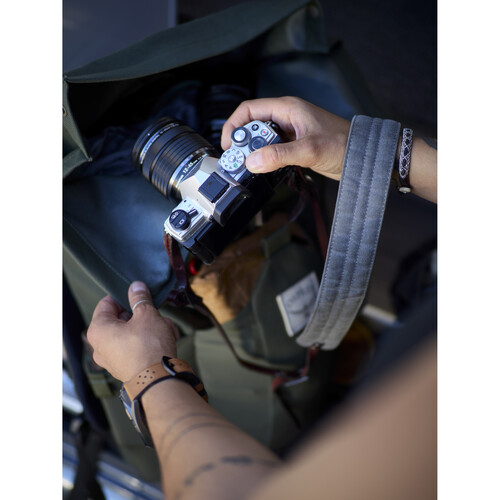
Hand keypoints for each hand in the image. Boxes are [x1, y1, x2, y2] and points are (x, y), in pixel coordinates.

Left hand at [87, 281, 177, 381]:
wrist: (157, 380)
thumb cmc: (148, 348)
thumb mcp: (146, 314)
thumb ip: (140, 298)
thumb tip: (136, 287)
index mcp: (98, 329)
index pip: (107, 303)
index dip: (124, 296)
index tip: (138, 294)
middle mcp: (100, 346)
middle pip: (120, 319)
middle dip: (140, 314)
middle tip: (154, 311)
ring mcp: (112, 359)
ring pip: (130, 333)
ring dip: (148, 327)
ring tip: (164, 327)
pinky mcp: (125, 367)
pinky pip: (135, 347)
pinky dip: (148, 341)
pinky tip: (164, 339)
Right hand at [221, 96, 350, 180]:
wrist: (362, 157)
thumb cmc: (343, 144)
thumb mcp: (309, 149)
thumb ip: (280, 155)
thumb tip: (252, 162)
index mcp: (288, 108)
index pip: (249, 110)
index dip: (234, 125)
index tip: (229, 145)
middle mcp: (286, 117)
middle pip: (252, 125)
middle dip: (242, 142)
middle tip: (240, 160)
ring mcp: (290, 132)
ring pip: (261, 139)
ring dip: (253, 152)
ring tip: (251, 166)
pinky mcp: (294, 145)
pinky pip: (272, 149)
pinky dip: (265, 158)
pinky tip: (265, 168)